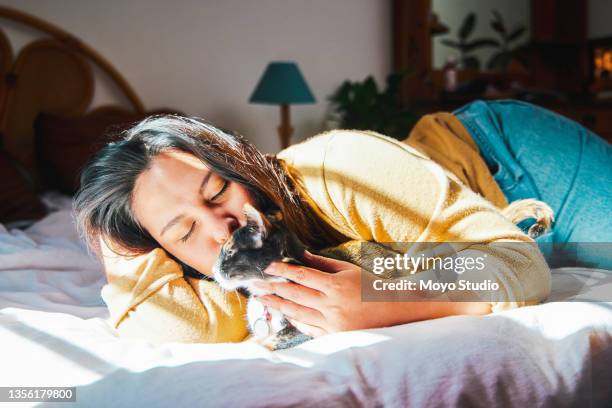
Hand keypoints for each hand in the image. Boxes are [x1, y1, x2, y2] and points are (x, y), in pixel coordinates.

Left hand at [253, 250, 393, 336]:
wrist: (396, 313)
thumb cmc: (372, 287)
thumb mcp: (349, 270)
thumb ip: (322, 263)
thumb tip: (300, 255)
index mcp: (336, 285)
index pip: (302, 275)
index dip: (282, 270)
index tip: (268, 266)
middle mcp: (332, 305)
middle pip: (295, 294)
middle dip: (272, 288)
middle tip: (255, 283)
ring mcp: (332, 323)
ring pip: (297, 312)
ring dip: (277, 305)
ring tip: (261, 298)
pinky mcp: (334, 336)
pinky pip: (308, 327)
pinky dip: (294, 319)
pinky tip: (283, 313)